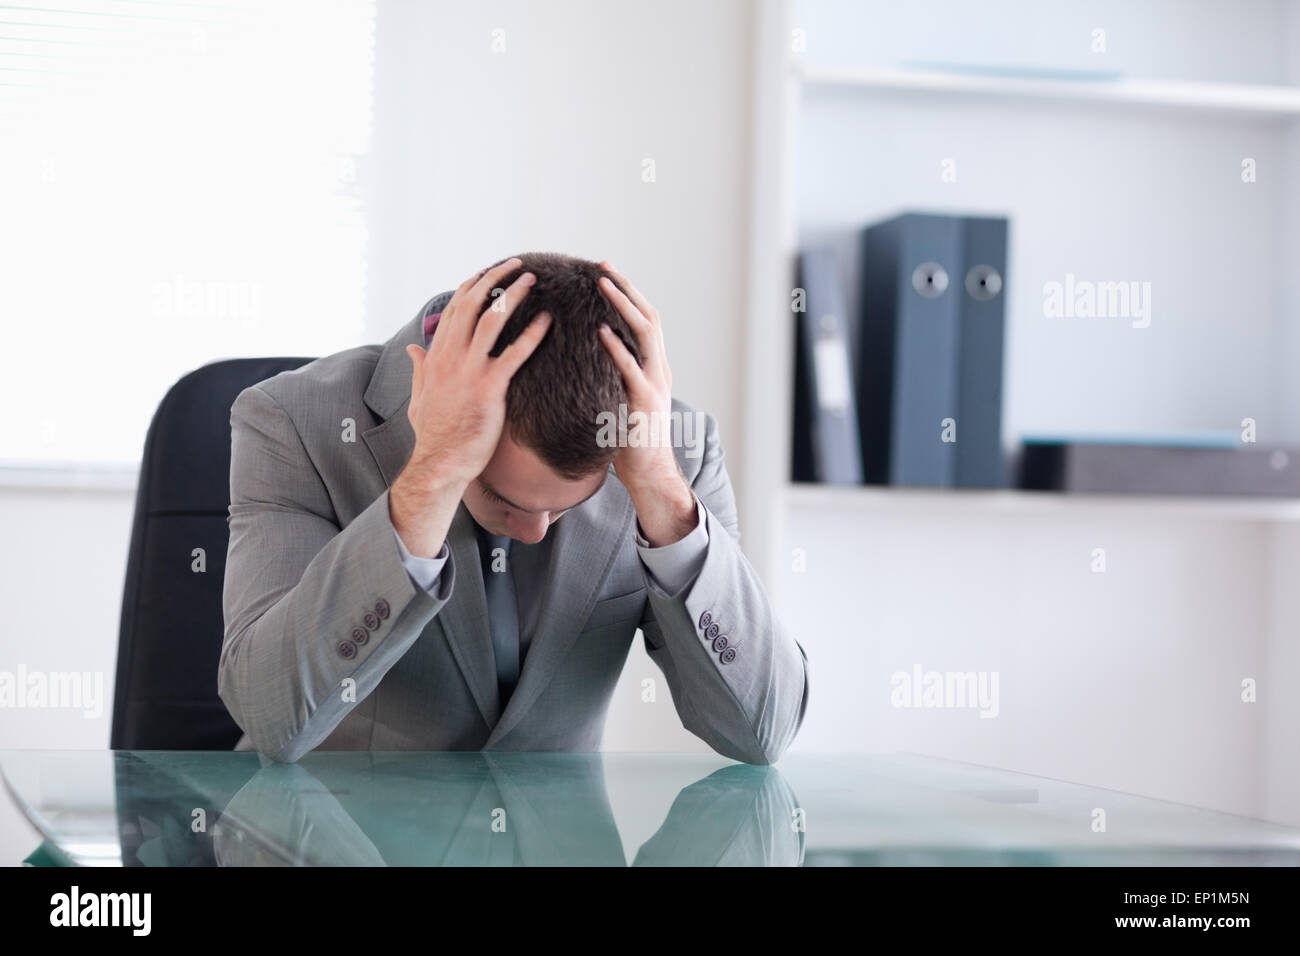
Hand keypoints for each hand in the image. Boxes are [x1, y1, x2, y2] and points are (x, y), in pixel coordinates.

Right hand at [390, 258, 550, 555]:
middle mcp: (450, 356)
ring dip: (514, 295)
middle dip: (495, 279)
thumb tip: (412, 348)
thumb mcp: (419, 397)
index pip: (454, 309)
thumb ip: (418, 369)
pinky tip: (548, 321)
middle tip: (516, 265)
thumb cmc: (433, 434)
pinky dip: (532, 334)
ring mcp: (468, 370)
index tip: (489, 272)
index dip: (472, 286)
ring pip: (492, 319)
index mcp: (435, 356)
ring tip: (533, 280)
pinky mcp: (489, 388)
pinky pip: (514, 354)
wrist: (440, 463)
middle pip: (472, 303)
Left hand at [596, 262, 695, 545]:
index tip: (606, 274)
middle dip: (627, 289)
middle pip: (648, 317)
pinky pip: (631, 368)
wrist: (649, 473)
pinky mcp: (645, 402)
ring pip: (646, 333)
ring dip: (625, 306)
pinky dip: (617, 347)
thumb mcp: (620, 400)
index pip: (645, 321)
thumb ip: (611, 378)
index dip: (627, 295)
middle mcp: (659, 369)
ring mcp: (655, 384)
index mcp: (654, 367)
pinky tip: (601, 331)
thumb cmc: (628, 440)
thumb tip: (583, 360)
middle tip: (603, 266)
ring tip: (604, 286)